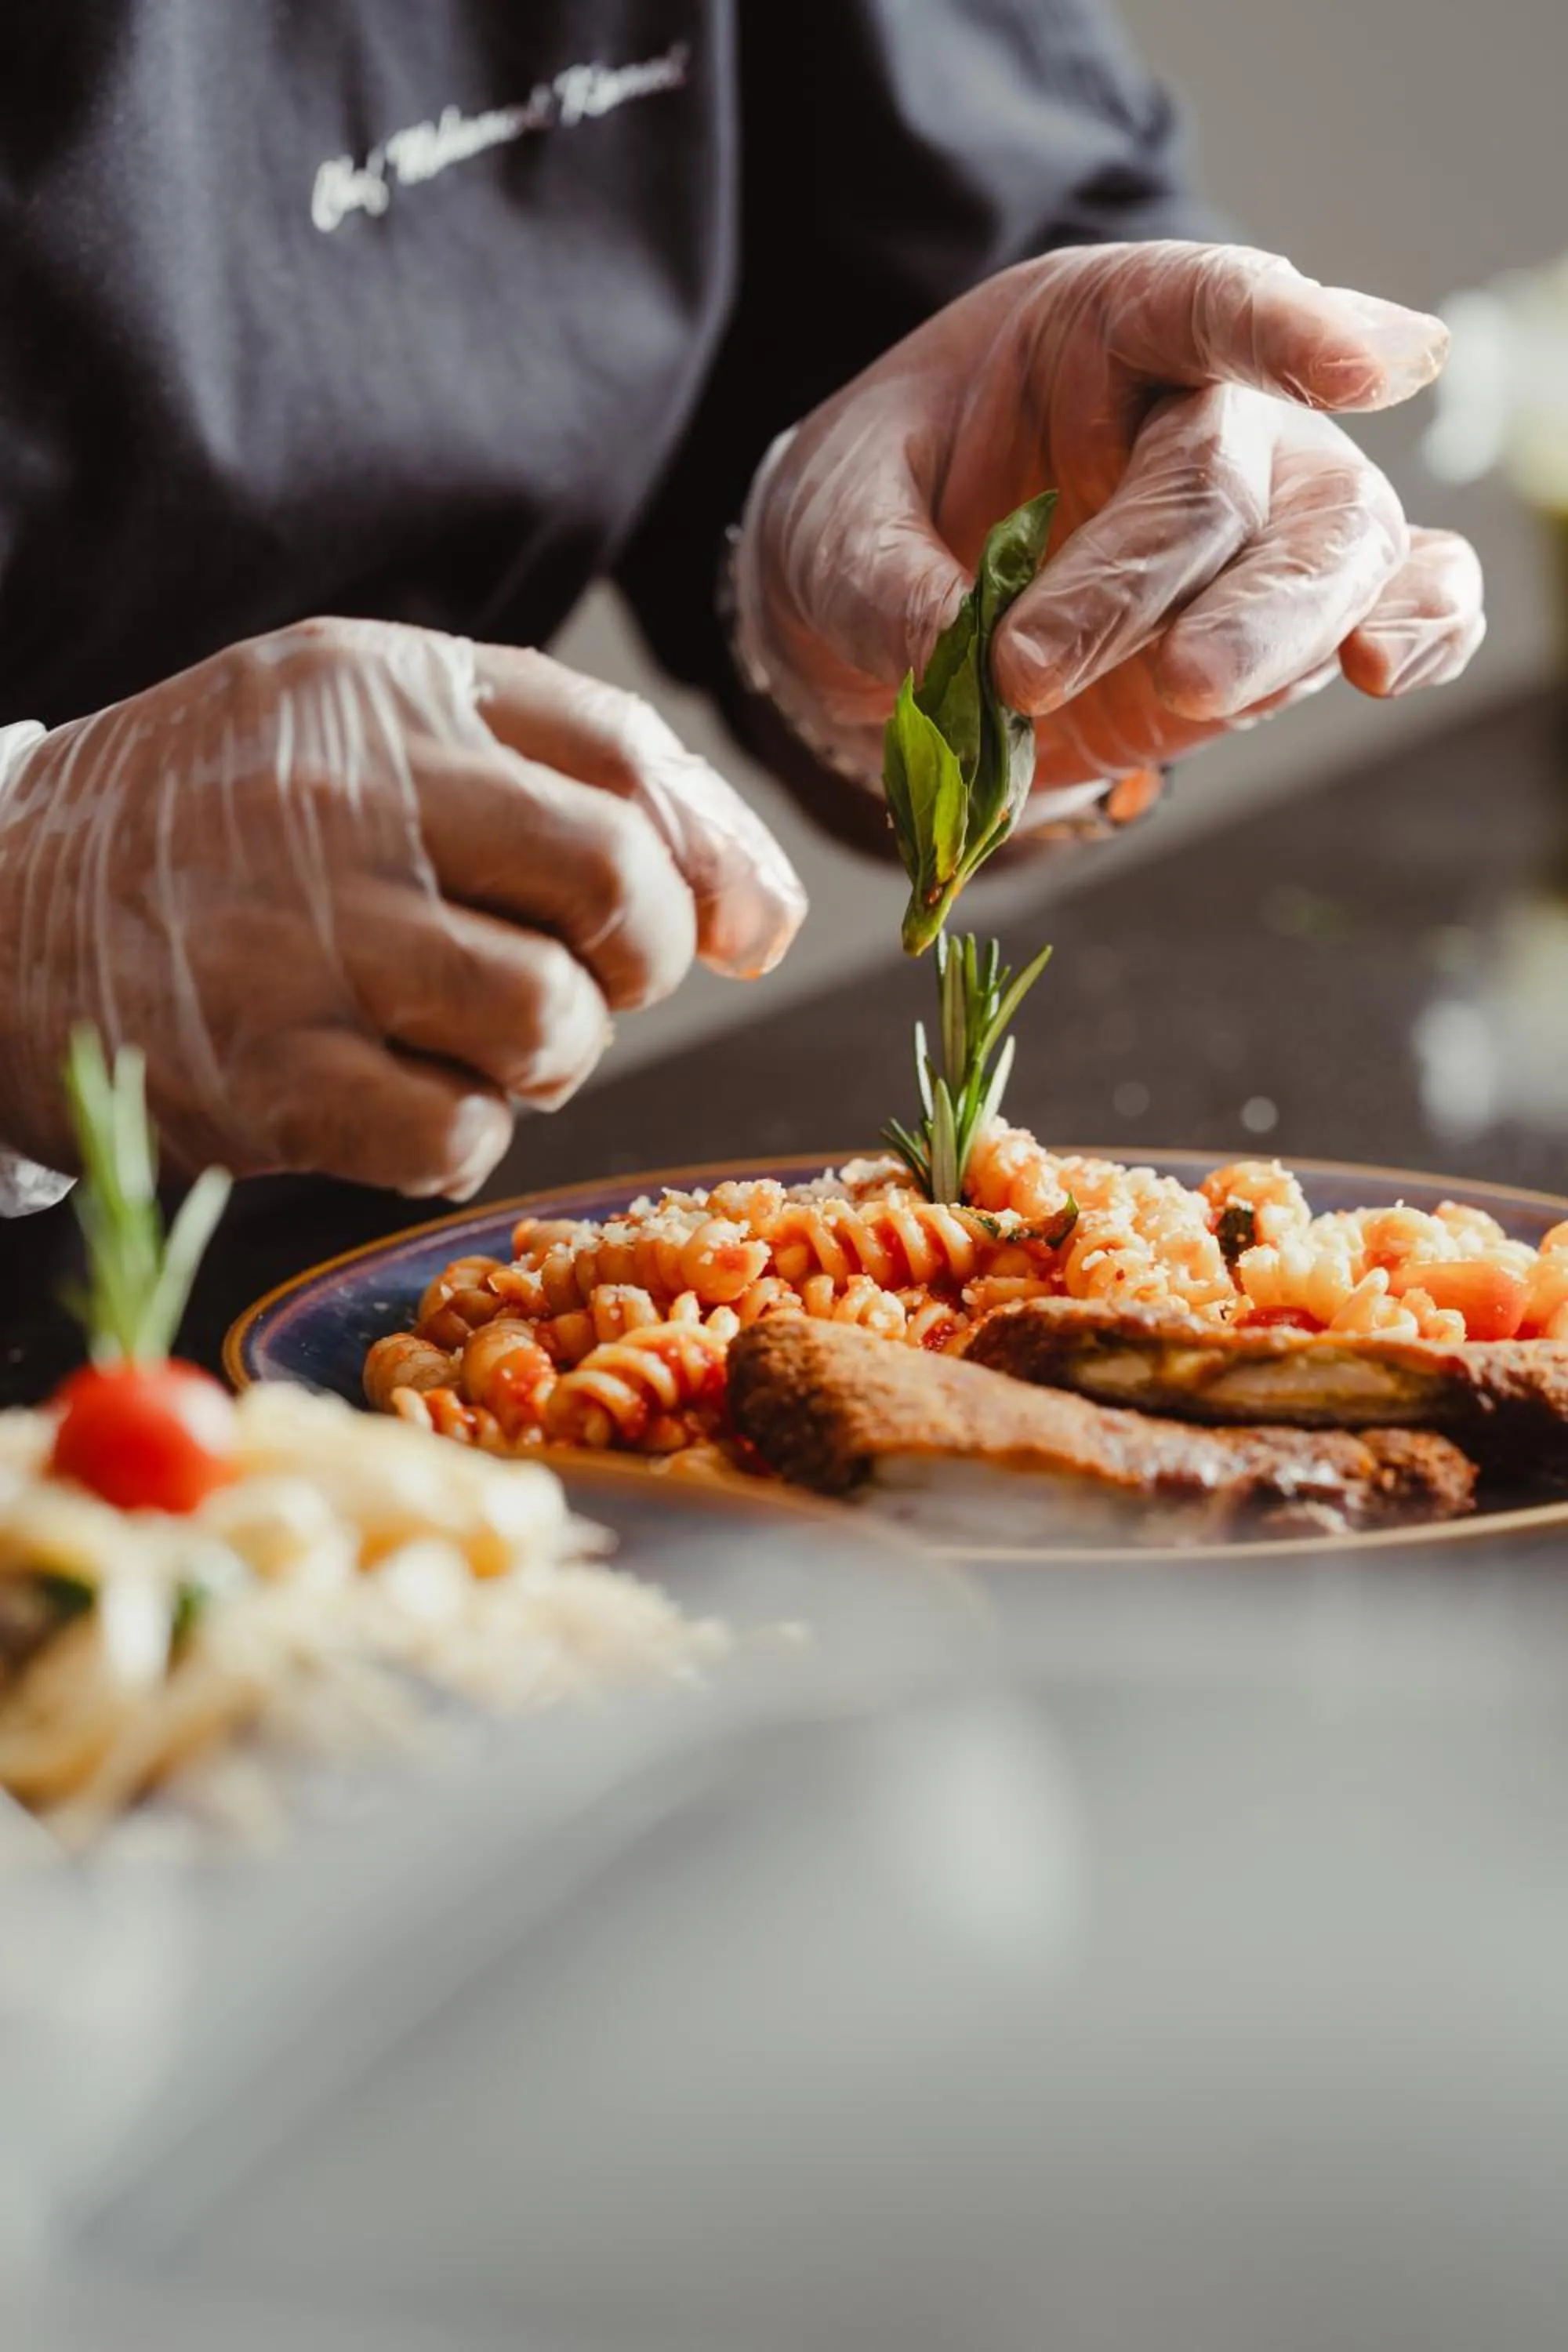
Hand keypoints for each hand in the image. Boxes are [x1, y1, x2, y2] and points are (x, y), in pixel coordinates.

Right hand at [0, 621, 803, 1193]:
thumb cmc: (213, 821)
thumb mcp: (358, 722)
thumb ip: (562, 771)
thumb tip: (761, 919)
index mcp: (387, 691)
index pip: (619, 754)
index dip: (705, 857)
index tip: (720, 931)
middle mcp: (352, 799)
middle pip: (613, 887)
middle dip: (637, 960)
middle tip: (585, 980)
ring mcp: (306, 942)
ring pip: (549, 1025)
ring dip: (544, 1058)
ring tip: (465, 1036)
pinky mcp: (267, 1079)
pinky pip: (457, 1134)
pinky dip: (458, 1135)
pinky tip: (395, 1098)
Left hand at [733, 240, 1484, 807]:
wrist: (886, 615)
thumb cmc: (874, 518)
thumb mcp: (830, 523)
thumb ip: (882, 580)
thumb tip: (953, 656)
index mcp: (1104, 331)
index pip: (1210, 302)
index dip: (1290, 329)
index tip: (1369, 364)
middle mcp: (1207, 415)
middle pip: (1234, 478)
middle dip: (1144, 579)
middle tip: (1029, 672)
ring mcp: (1257, 524)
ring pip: (1331, 551)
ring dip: (1275, 629)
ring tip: (1192, 696)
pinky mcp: (1277, 626)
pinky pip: (1398, 602)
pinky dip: (1419, 633)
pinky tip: (1381, 667)